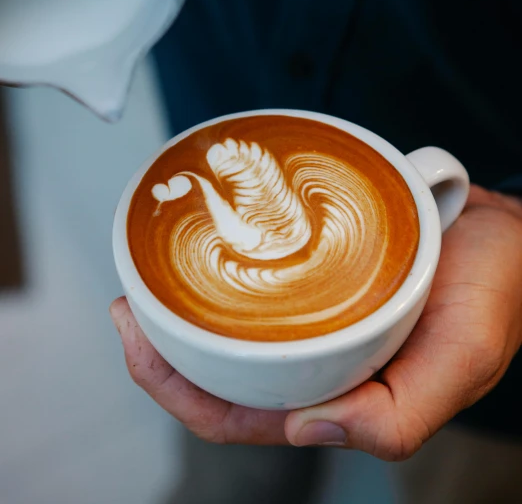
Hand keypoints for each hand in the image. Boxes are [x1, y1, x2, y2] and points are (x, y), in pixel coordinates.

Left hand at [110, 185, 521, 459]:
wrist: (511, 232)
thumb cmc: (494, 294)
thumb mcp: (464, 360)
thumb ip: (400, 416)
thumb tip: (308, 430)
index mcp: (345, 398)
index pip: (243, 417)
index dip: (182, 394)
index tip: (140, 345)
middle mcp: (323, 362)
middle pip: (223, 376)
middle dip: (164, 353)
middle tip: (129, 309)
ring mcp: (319, 318)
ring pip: (234, 333)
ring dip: (184, 315)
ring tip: (148, 283)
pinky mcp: (324, 276)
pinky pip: (262, 284)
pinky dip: (225, 277)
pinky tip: (206, 252)